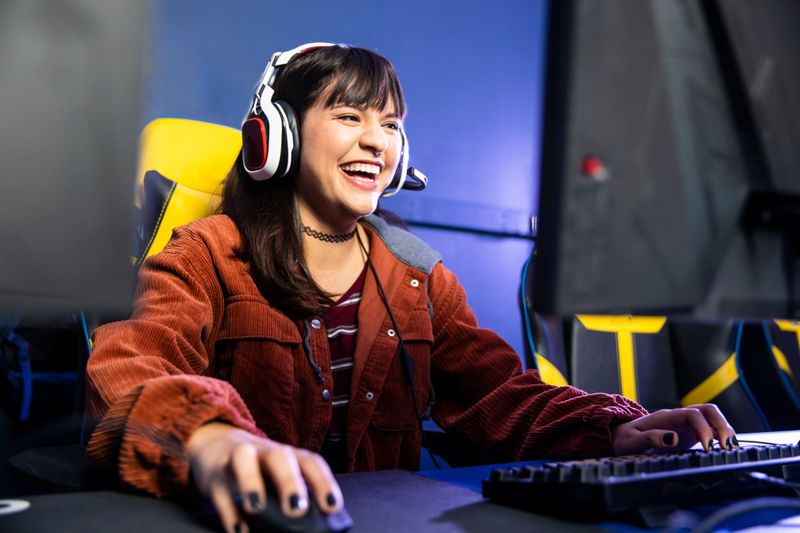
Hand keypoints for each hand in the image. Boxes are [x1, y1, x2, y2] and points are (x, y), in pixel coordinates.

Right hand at [186, 422, 342, 532]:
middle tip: (297, 509)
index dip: (324, 483)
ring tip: (257, 508)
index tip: (332, 507)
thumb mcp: (278, 476)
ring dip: (251, 482)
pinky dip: (228, 512)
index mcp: (288, 456)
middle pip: (279, 456)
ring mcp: (236, 461)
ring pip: (242, 459)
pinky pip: (220, 491)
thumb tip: (314, 527)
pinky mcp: (214, 477)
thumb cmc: (258, 469)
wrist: (215, 445)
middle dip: (289, 481)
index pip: (310, 462)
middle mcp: (264, 453)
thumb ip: (294, 496)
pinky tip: (239, 530)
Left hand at [611, 403, 736, 455]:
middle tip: (725, 446)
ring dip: (724, 429)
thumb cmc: (625, 439)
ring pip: (712, 418)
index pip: (692, 414)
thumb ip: (650, 439)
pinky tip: (726, 449)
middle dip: (721, 425)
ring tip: (730, 448)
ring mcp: (685, 424)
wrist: (621, 438)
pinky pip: (710, 429)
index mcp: (666, 417)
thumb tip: (672, 438)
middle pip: (708, 410)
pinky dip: (721, 436)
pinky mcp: (689, 433)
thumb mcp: (632, 441)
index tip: (708, 446)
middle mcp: (679, 417)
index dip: (703, 428)